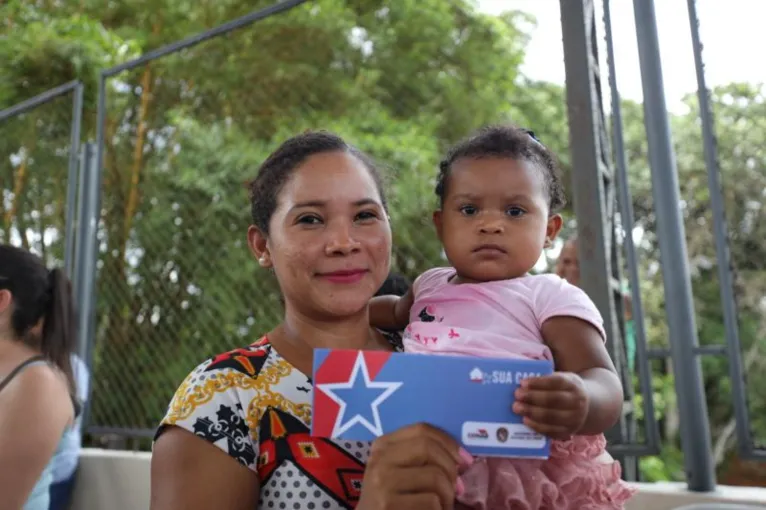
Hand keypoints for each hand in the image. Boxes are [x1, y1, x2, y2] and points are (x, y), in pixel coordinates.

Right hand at [357, 423, 473, 509]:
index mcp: (383, 445)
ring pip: (434, 476)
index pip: (422, 430)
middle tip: (457, 488)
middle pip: (428, 448)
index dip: (449, 442)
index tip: (465, 460)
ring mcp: (382, 483)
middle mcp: (379, 460)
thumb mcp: (398, 470)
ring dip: (448, 495)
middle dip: (450, 468)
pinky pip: (431, 501)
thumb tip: (461, 458)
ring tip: (443, 505)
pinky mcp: (388, 505)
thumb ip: (421, 457)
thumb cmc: (392, 498)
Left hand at [512, 371, 588, 439]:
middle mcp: (577, 402)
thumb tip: (523, 383)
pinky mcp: (568, 432)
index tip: (523, 382)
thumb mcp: (563, 379)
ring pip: (552, 417)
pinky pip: (551, 431)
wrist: (587, 407)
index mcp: (573, 385)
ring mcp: (574, 419)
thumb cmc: (565, 390)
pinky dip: (537, 426)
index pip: (557, 382)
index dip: (539, 382)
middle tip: (517, 395)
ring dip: (532, 412)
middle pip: (554, 400)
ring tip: (517, 408)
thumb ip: (546, 379)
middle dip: (533, 397)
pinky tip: (525, 420)